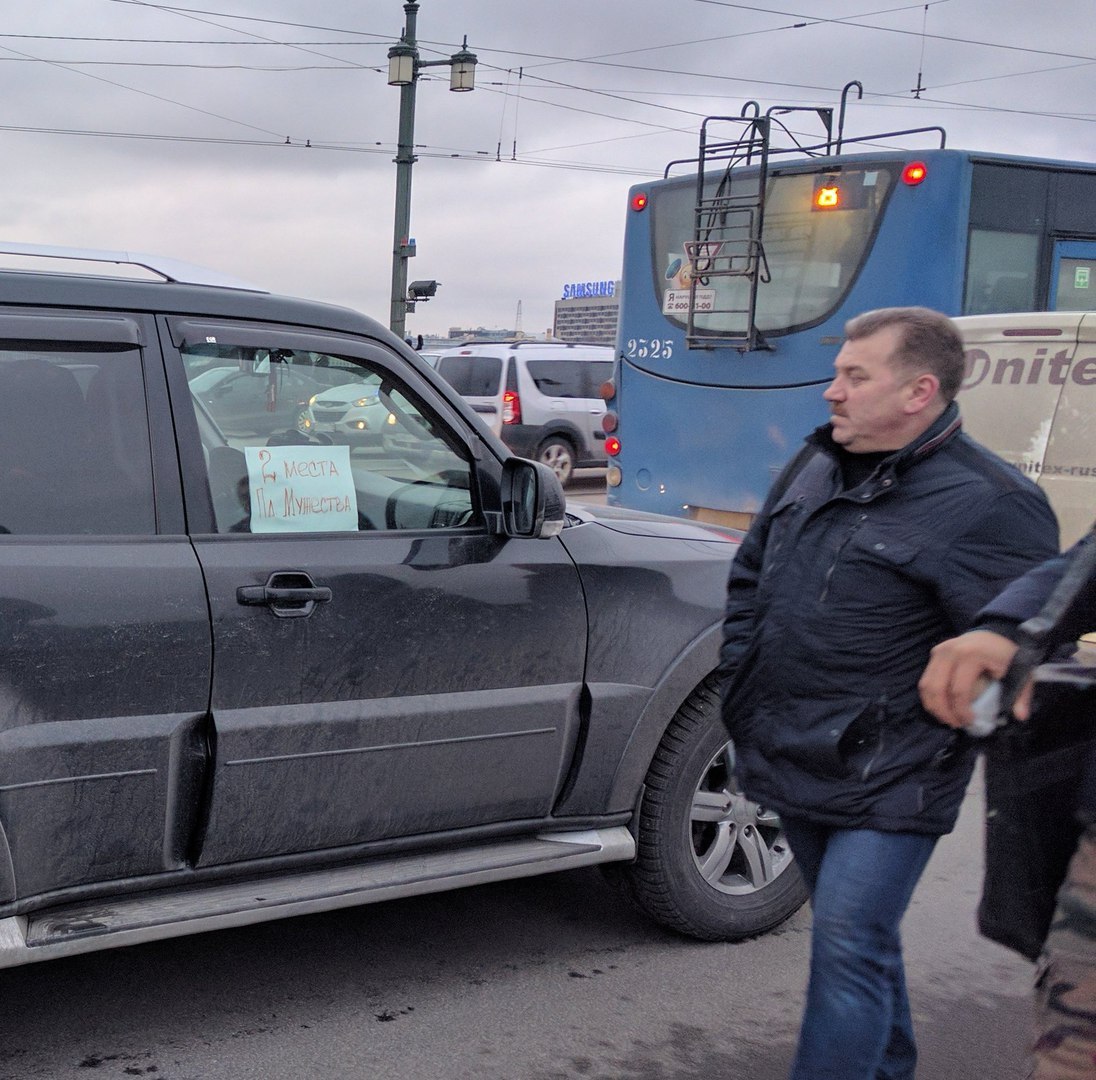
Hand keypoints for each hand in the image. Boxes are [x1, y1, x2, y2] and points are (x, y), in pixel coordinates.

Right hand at [918, 630, 1033, 727]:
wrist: (998, 631)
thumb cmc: (1008, 654)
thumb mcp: (1022, 673)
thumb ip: (1021, 695)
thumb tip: (1019, 716)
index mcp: (971, 655)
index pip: (959, 690)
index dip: (962, 711)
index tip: (971, 722)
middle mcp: (950, 651)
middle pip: (937, 688)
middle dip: (943, 711)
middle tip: (955, 724)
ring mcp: (940, 650)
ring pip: (926, 684)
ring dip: (933, 705)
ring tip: (946, 718)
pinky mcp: (935, 653)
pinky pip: (926, 679)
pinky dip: (930, 696)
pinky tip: (941, 706)